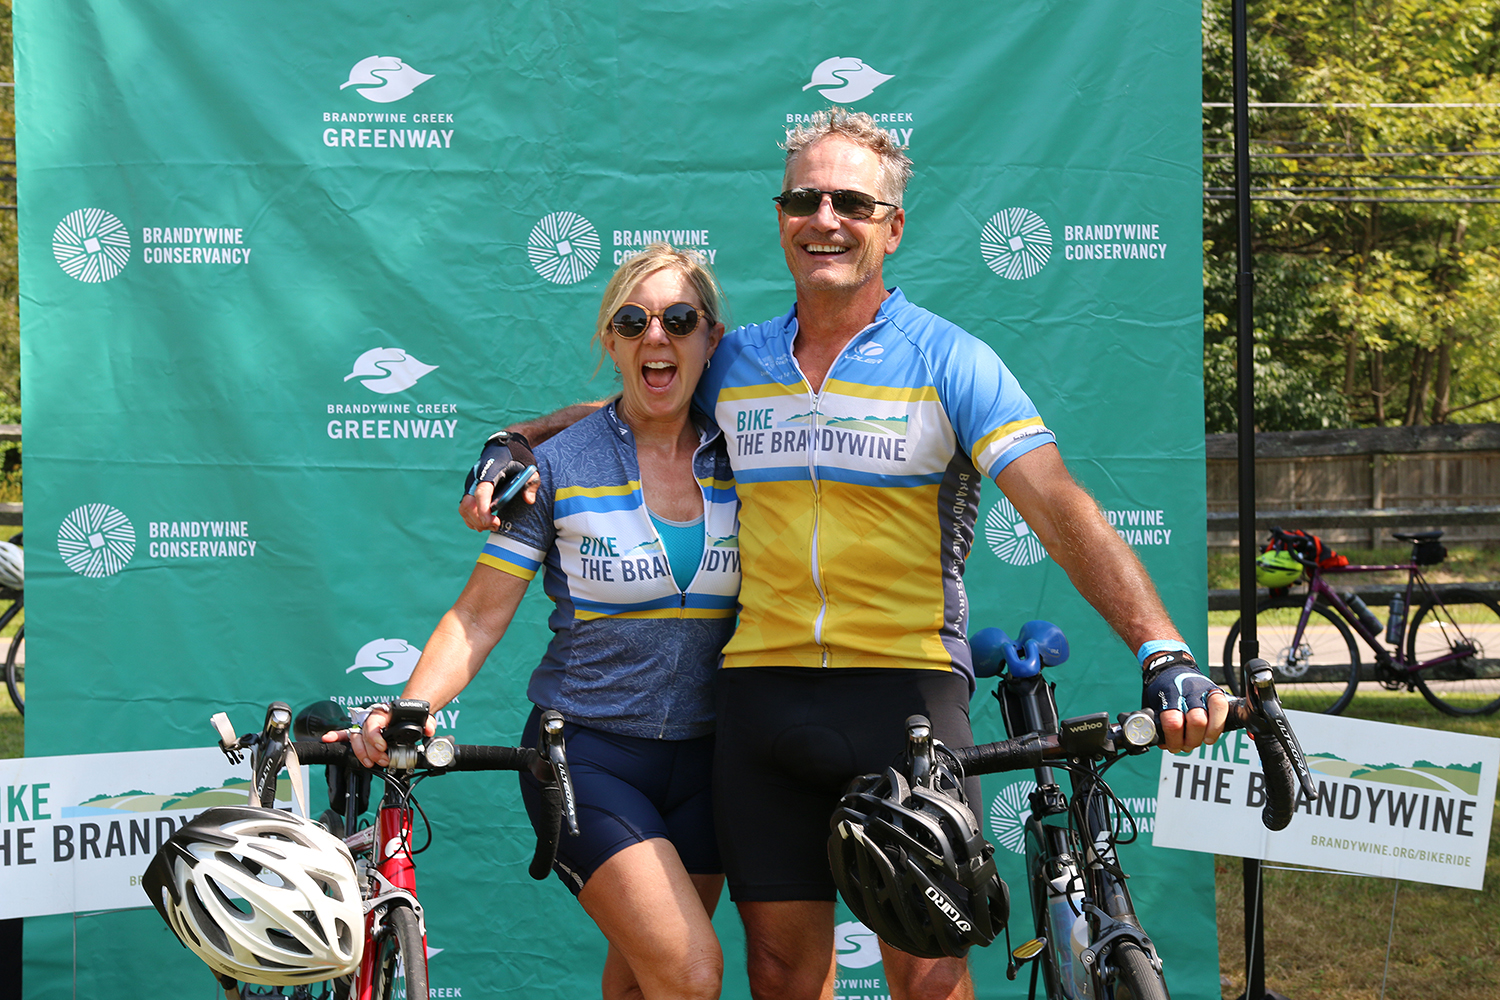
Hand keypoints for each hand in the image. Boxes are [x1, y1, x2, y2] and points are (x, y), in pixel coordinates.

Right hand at [320, 706, 438, 767]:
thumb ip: (427, 722)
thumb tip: (429, 729)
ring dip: (360, 752)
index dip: (375, 737)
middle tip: (383, 760)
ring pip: (355, 738)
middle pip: (363, 735)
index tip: (382, 748)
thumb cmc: (411, 714)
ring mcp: (366, 727)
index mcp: (384, 714)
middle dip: (371, 751)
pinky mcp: (364, 734)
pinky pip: (347, 735)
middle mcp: (372, 720)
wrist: (408, 712)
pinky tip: (328, 739)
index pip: (373, 724)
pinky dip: (337, 736)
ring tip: (369, 762)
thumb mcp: (422, 717)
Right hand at [460, 432, 539, 531]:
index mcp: (490, 471)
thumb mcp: (529, 468)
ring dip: (475, 521)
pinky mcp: (471, 489)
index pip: (481, 492)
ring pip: (464, 508)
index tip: (492, 522)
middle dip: (480, 520)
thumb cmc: (518, 457)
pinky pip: (465, 507)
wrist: (506, 445)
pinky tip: (483, 523)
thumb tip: (529, 500)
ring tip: (492, 526)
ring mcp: (472, 484)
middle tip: (496, 525)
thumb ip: (531, 483)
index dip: (483, 509)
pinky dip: (471, 518)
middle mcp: (476, 478)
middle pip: (468, 504)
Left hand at [1142, 651, 1227, 752]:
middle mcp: (1189, 691)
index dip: (1174, 739)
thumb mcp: (1152, 703)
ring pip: (1215, 714)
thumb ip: (1156, 723)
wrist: (1171, 666)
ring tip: (1200, 741)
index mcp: (1169, 693)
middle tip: (1185, 745)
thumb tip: (1162, 744)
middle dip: (1191, 740)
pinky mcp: (1216, 691)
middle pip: (1197, 720)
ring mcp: (1204, 690)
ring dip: (1208, 735)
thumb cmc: (1161, 688)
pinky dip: (1219, 726)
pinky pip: (1224, 708)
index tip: (1172, 746)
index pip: (1173, 721)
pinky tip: (1211, 735)